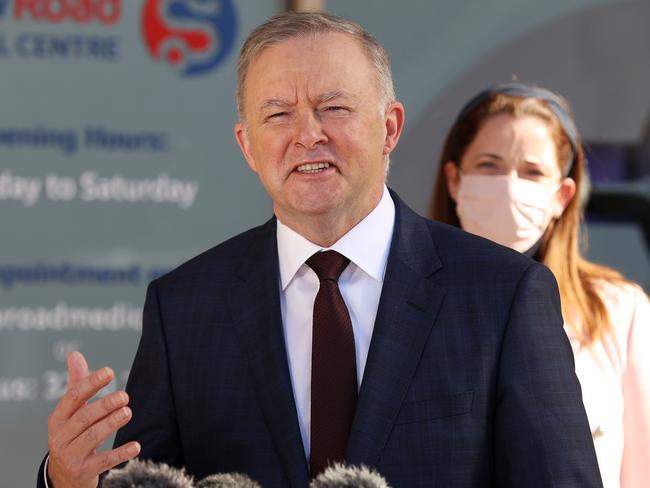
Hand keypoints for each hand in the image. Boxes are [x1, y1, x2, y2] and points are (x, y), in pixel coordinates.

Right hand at [46, 351, 140, 487]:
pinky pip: (104, 461)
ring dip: (111, 424)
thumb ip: (76, 383)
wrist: (62, 476)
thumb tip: (74, 354)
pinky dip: (120, 453)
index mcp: (57, 418)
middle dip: (105, 405)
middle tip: (124, 396)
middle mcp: (60, 436)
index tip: (109, 372)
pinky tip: (136, 446)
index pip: (73, 397)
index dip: (91, 383)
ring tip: (127, 412)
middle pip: (84, 417)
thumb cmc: (71, 435)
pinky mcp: (83, 471)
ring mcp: (71, 455)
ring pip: (93, 437)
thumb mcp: (70, 412)